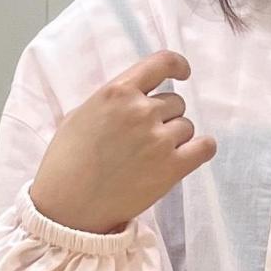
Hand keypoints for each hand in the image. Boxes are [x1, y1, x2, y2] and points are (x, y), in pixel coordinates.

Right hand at [29, 49, 217, 237]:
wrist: (68, 207)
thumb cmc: (66, 163)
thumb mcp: (80, 115)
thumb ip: (111, 102)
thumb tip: (130, 100)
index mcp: (118, 91)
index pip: (161, 63)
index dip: (178, 66)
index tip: (183, 73)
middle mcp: (141, 111)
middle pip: (175, 102)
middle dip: (165, 117)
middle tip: (147, 139)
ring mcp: (158, 140)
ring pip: (187, 126)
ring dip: (176, 138)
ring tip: (153, 157)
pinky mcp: (171, 169)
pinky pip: (204, 148)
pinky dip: (201, 149)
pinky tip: (191, 155)